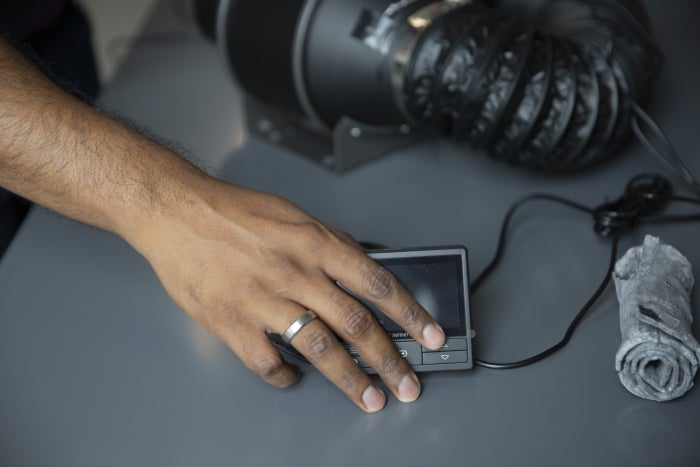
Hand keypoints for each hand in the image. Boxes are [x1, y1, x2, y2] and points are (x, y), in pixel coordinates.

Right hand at [134, 177, 445, 411]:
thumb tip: (361, 267)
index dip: (411, 314)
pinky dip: (286, 377)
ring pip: (321, 349)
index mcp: (316, 244)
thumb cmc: (233, 212)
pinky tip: (294, 379)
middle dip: (389, 359)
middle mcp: (297, 273)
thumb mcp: (293, 214)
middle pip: (357, 324)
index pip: (379, 284)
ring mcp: (265, 301)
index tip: (430, 335)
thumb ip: (329, 243)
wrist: (177, 213)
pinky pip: (269, 363)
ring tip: (369, 398)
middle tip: (407, 383)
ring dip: (350, 379)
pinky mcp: (233, 323)